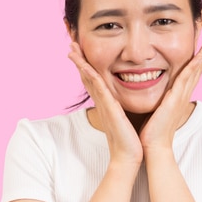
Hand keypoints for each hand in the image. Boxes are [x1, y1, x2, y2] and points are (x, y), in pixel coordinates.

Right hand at [68, 42, 142, 165]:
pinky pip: (99, 89)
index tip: (81, 50)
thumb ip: (124, 108)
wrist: (128, 157)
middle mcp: (102, 102)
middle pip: (87, 76)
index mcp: (107, 103)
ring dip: (80, 64)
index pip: (95, 79)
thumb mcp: (126, 119)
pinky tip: (85, 66)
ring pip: (89, 80)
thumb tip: (129, 101)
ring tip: (72, 49)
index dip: (87, 64)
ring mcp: (104, 105)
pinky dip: (91, 77)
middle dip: (79, 59)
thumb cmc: (130, 140)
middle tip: (71, 44)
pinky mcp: (109, 109)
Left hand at [139, 32, 201, 151]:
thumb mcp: (154, 109)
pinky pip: (187, 77)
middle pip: (198, 68)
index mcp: (177, 95)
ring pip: (196, 69)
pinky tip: (200, 54)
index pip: (189, 72)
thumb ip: (155, 99)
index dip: (198, 58)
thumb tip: (144, 90)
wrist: (153, 147)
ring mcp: (182, 95)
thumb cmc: (151, 131)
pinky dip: (195, 64)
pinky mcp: (176, 98)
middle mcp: (183, 94)